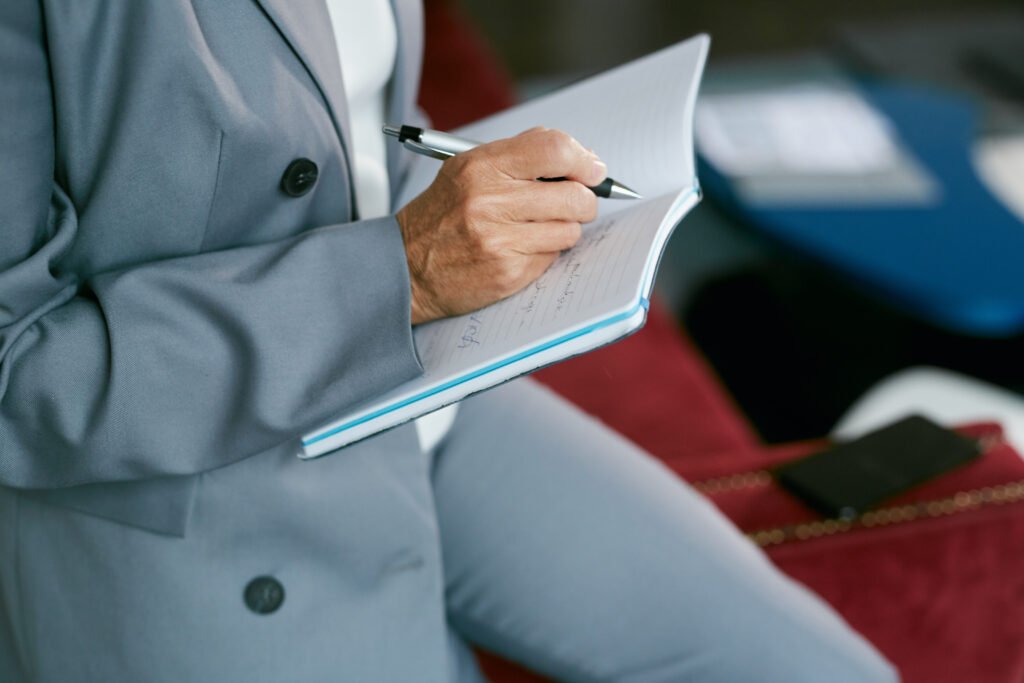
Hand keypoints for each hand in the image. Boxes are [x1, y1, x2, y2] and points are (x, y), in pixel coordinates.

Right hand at [396, 127, 606, 324]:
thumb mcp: (468, 170)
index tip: (593, 170)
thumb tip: (582, 158)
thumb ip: (520, 156)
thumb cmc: (442, 216)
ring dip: (564, 229)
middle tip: (577, 204)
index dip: (584, 160)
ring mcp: (499, 240)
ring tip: (539, 228)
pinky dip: (545, 252)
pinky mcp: (507, 272)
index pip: (554, 150)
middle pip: (573, 195)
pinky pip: (552, 257)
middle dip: (585, 201)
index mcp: (481, 166)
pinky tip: (521, 249)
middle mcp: (489, 201)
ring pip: (570, 230)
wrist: (406, 267)